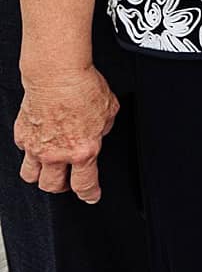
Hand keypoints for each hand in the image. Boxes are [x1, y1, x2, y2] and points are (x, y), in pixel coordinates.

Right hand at [15, 65, 115, 202]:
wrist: (57, 74)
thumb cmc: (83, 87)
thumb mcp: (109, 110)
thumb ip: (103, 128)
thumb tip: (99, 131)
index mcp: (84, 150)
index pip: (85, 184)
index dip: (89, 194)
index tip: (91, 197)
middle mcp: (57, 154)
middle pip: (53, 187)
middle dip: (62, 188)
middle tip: (68, 181)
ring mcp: (36, 147)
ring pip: (31, 177)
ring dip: (41, 176)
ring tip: (49, 170)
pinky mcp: (22, 136)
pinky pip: (23, 152)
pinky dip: (30, 151)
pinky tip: (38, 143)